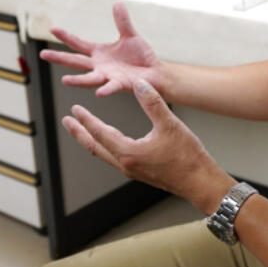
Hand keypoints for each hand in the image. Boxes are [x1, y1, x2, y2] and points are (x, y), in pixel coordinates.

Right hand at [40, 2, 164, 96]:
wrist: (155, 72)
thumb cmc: (141, 56)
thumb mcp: (130, 35)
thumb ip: (122, 21)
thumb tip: (117, 2)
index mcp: (99, 53)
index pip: (78, 43)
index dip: (66, 36)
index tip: (52, 29)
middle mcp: (99, 66)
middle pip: (76, 61)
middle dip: (59, 58)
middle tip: (43, 54)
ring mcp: (108, 76)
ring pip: (89, 78)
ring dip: (77, 80)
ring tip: (65, 80)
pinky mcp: (120, 84)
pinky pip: (111, 87)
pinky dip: (106, 89)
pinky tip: (99, 93)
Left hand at [61, 79, 233, 214]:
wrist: (200, 182)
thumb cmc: (187, 157)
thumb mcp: (170, 124)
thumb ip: (152, 103)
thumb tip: (139, 84)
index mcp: (128, 153)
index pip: (100, 133)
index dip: (86, 120)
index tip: (74, 109)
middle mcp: (126, 164)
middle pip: (94, 147)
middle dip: (79, 133)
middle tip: (67, 122)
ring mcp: (132, 170)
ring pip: (104, 154)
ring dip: (91, 140)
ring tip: (83, 130)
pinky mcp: (140, 172)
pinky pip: (115, 158)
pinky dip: (105, 147)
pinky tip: (110, 142)